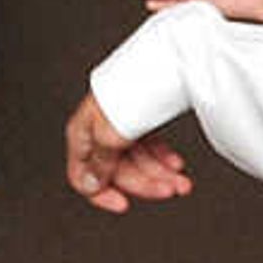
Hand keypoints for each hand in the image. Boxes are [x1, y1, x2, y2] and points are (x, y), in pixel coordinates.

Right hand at [64, 93, 192, 212]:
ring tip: (180, 180)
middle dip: (145, 183)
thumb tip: (90, 184)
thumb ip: (100, 162)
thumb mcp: (113, 132)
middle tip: (169, 189)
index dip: (101, 193)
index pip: (82, 174)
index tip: (123, 204)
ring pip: (136, 160)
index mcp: (84, 130)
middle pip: (116, 170)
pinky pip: (148, 147)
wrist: (169, 59)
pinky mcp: (139, 117)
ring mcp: (120, 123)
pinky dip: (162, 159)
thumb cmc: (138, 85)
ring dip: (159, 174)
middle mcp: (99, 128)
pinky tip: (175, 163)